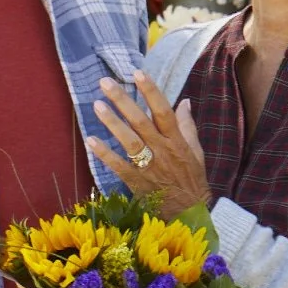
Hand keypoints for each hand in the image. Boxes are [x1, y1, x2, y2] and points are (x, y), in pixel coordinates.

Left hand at [87, 69, 209, 210]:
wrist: (190, 214)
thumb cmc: (191, 180)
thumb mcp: (196, 152)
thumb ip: (188, 126)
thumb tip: (184, 101)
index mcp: (177, 141)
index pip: (164, 111)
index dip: (151, 91)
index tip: (138, 73)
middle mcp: (162, 151)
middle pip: (141, 122)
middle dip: (123, 101)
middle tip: (105, 83)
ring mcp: (149, 167)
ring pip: (129, 141)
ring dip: (112, 123)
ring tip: (97, 105)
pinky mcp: (137, 182)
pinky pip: (118, 166)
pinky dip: (104, 154)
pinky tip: (91, 140)